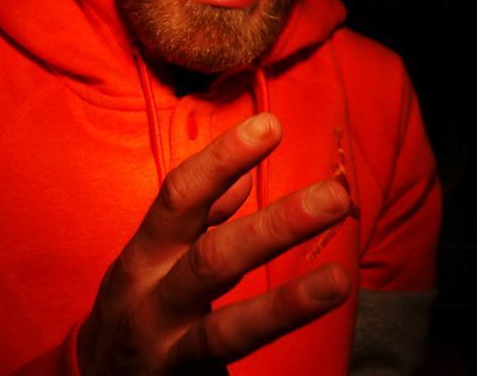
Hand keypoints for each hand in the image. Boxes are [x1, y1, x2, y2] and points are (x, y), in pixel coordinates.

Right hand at [76, 112, 351, 374]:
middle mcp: (149, 300)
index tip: (270, 125)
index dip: (224, 159)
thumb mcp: (154, 256)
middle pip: (213, 260)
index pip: (181, 197)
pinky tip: (311, 331)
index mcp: (145, 254)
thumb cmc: (138, 304)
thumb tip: (242, 172)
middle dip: (276, 227)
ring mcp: (166, 350)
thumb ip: (198, 217)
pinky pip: (231, 369)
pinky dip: (270, 350)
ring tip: (339, 281)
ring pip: (227, 330)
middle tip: (335, 196)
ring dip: (286, 306)